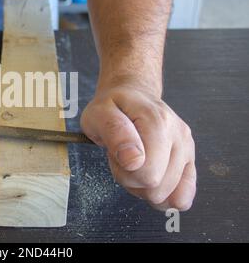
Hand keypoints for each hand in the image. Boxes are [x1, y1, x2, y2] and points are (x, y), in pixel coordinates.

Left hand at [81, 82, 195, 210]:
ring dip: (144, 186)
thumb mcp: (98, 114)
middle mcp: (178, 134)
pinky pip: (184, 195)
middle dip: (132, 179)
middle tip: (123, 157)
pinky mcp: (190, 160)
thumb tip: (134, 160)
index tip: (116, 154)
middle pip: (157, 187)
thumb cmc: (113, 107)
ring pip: (167, 194)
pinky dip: (163, 193)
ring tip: (135, 162)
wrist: (131, 95)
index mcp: (157, 121)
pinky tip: (151, 176)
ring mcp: (187, 147)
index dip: (124, 171)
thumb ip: (114, 133)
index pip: (148, 172)